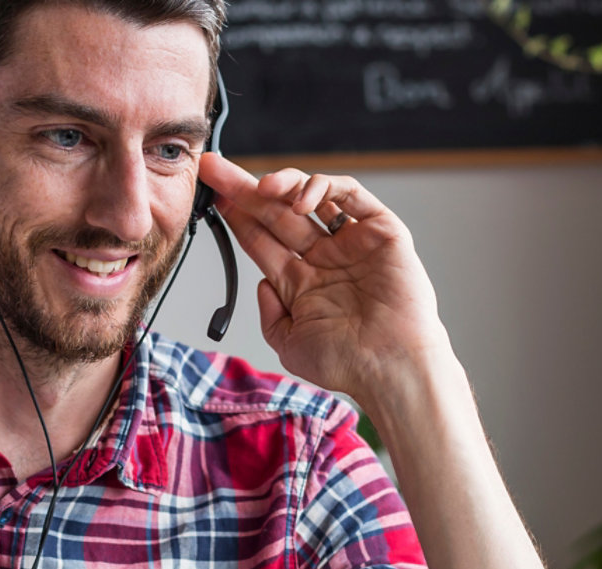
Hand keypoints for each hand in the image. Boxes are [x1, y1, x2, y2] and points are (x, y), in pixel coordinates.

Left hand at [196, 154, 456, 409]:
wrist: (391, 366)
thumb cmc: (348, 362)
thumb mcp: (289, 343)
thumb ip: (269, 314)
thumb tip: (260, 283)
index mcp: (301, 282)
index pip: (261, 239)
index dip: (236, 217)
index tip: (210, 197)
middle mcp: (324, 258)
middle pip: (276, 212)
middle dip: (244, 189)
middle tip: (214, 169)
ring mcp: (351, 242)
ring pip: (310, 197)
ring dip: (282, 184)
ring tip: (261, 187)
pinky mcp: (381, 230)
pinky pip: (350, 194)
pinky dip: (323, 188)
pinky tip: (301, 200)